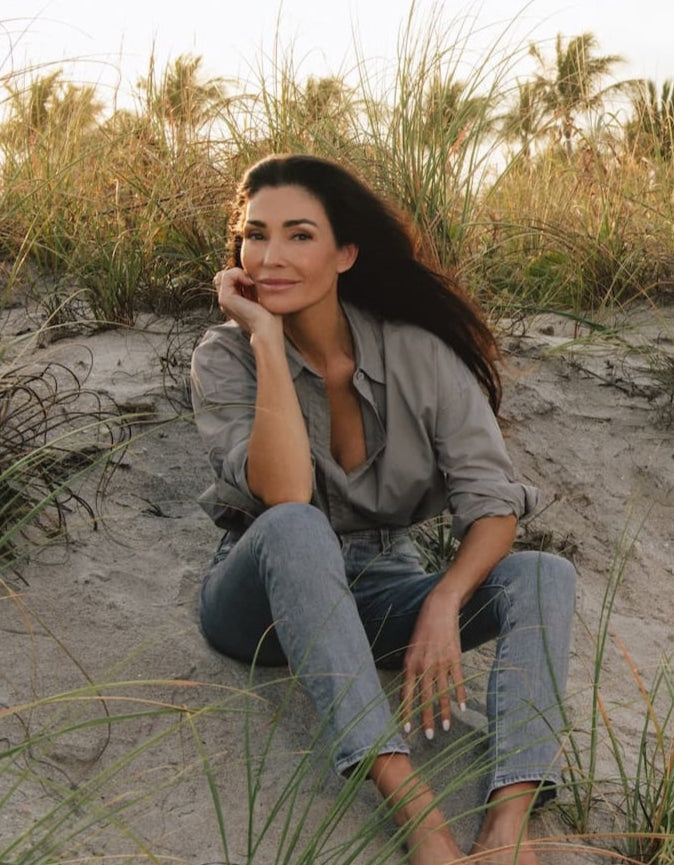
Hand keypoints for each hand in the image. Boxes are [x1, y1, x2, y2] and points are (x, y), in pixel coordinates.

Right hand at [214, 268, 280, 338]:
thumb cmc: (270, 314)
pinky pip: (226, 275)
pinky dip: (238, 273)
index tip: (255, 282)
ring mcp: (223, 300)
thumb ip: (253, 284)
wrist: (268, 328)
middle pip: (223, 275)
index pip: (228, 278)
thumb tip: (253, 270)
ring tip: (251, 282)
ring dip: (239, 272)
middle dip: (237, 272)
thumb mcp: (261, 294)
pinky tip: (250, 282)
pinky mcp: (225, 299)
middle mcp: (226, 300)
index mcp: (233, 300)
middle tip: (252, 281)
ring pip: (223, 273)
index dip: (240, 274)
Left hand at [400, 588, 466, 738]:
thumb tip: (411, 690)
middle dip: (426, 719)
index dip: (407, 712)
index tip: (407, 729)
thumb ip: (411, 669)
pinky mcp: (454, 659)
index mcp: (410, 664)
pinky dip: (459, 696)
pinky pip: (457, 682)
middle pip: (425, 698)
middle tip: (428, 736)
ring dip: (443, 713)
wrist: (438, 610)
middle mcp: (424, 666)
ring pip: (442, 694)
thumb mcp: (411, 649)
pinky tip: (461, 709)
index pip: (407, 694)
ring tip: (445, 728)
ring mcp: (440, 664)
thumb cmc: (422, 630)